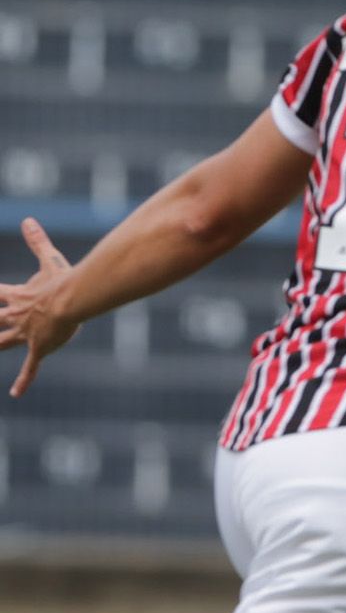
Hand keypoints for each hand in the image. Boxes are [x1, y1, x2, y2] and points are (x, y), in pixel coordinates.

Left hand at [0, 219, 79, 397]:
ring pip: (3, 343)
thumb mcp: (49, 260)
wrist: (71, 299)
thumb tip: (28, 219)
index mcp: (19, 295)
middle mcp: (17, 316)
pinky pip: (29, 367)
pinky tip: (15, 394)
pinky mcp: (39, 348)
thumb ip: (37, 241)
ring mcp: (26, 333)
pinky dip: (23, 380)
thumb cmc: (63, 280)